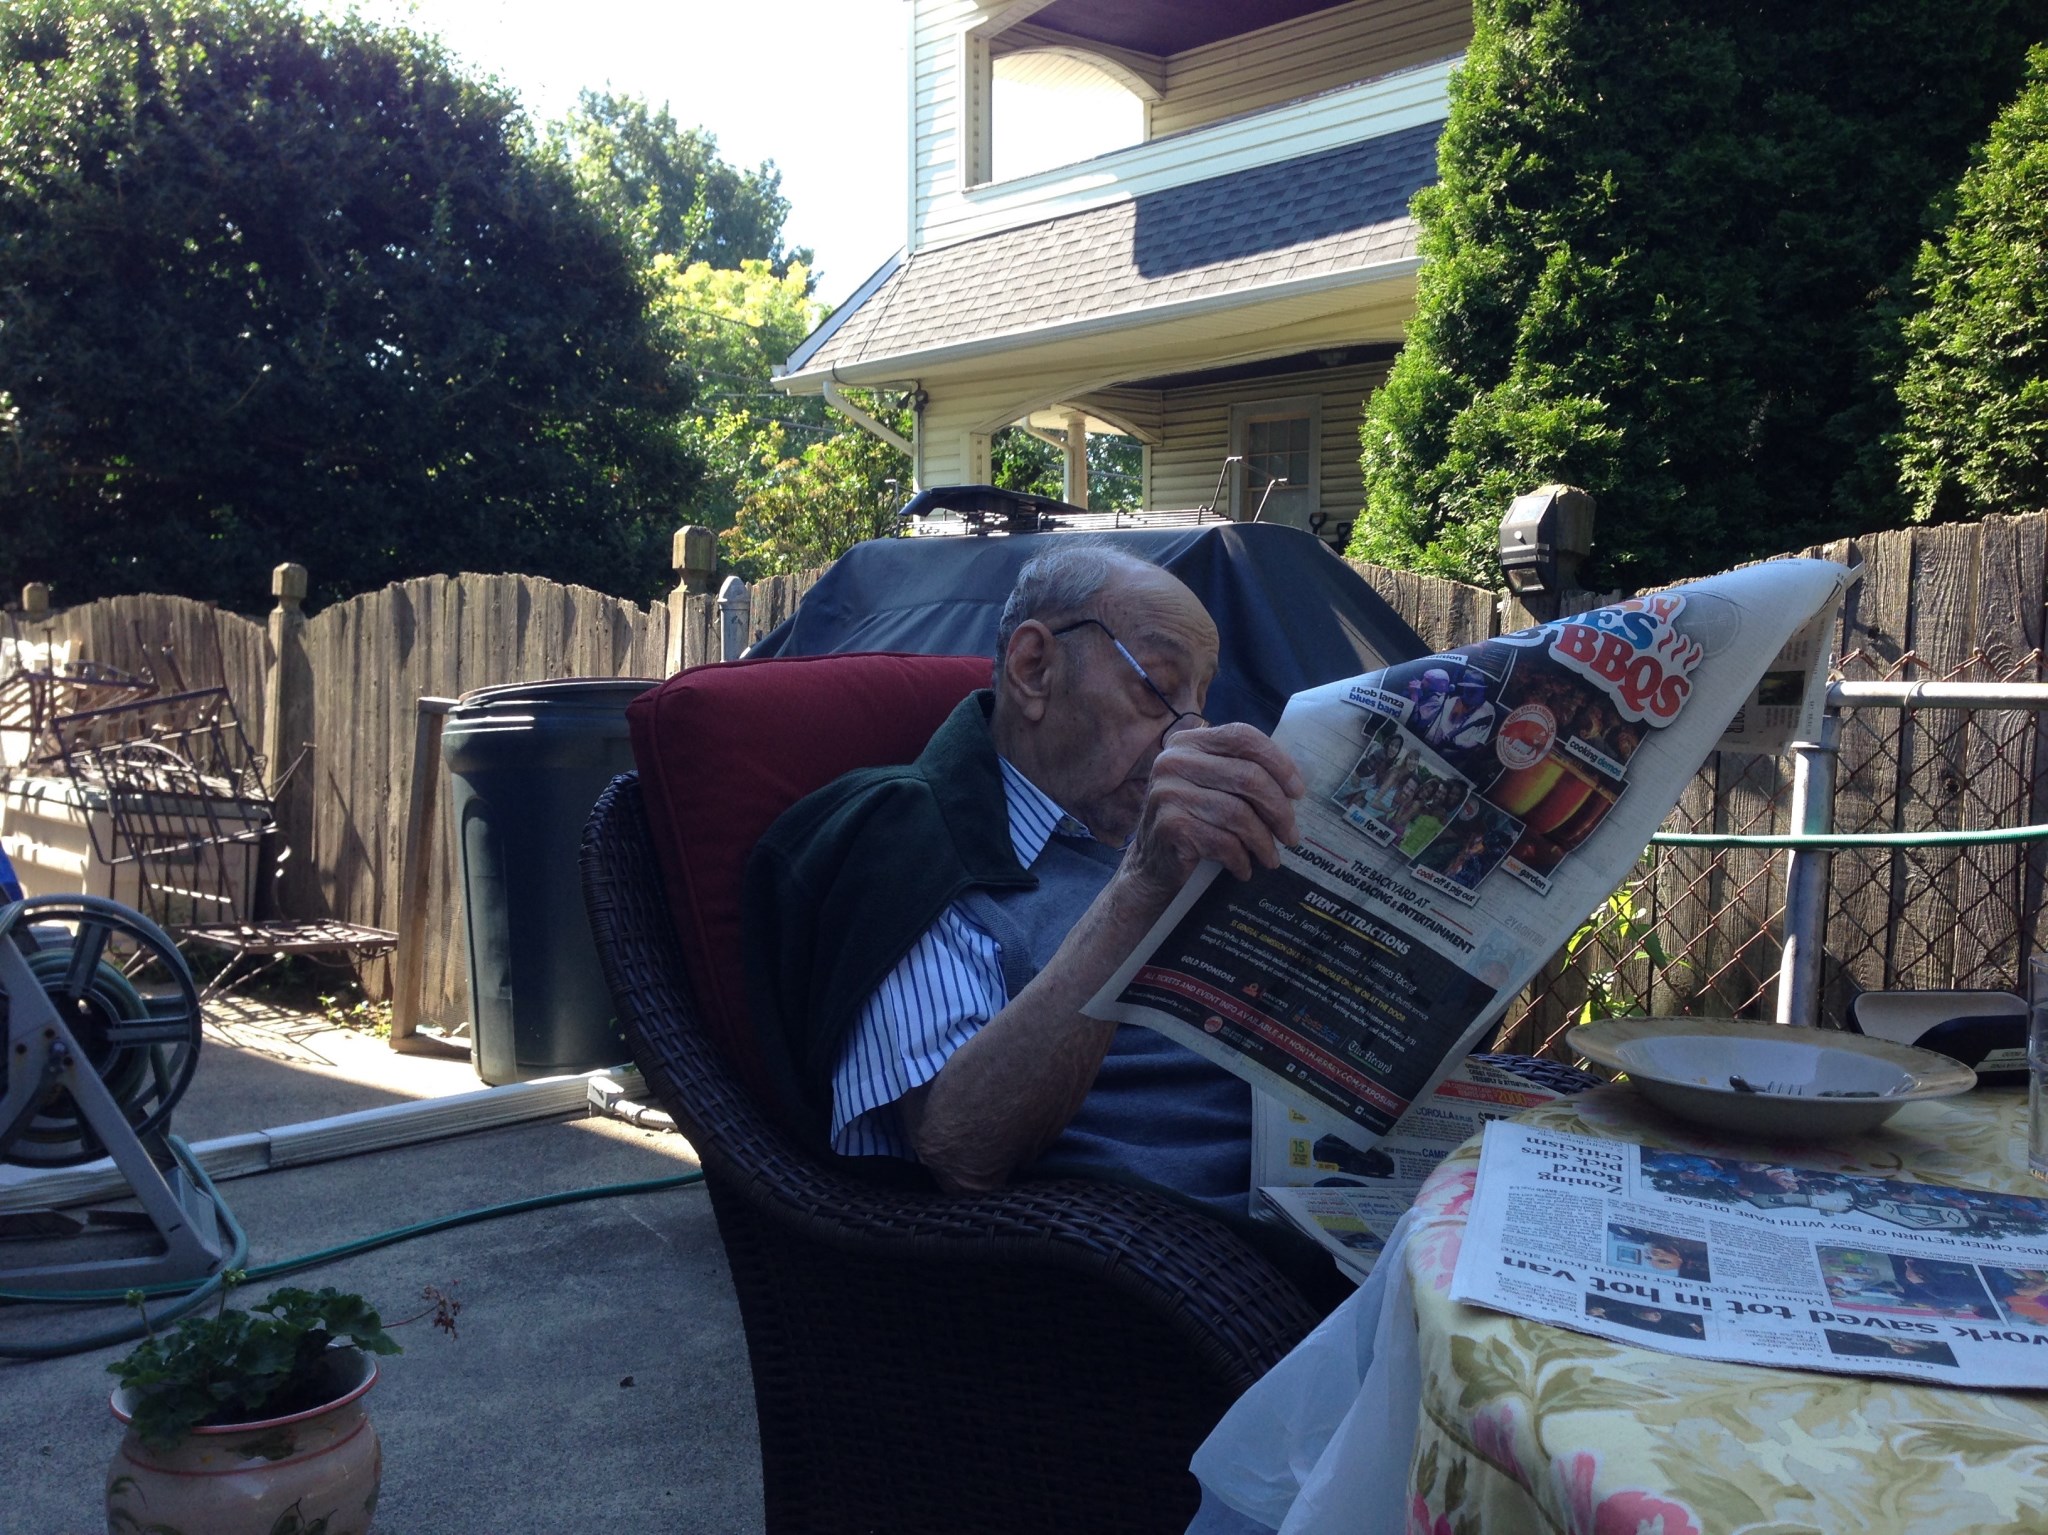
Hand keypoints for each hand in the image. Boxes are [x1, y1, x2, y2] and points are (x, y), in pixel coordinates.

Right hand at [1123, 722, 1304, 895]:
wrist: (1150, 866)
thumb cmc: (1192, 823)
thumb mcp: (1211, 787)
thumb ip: (1240, 772)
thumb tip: (1294, 782)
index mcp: (1187, 742)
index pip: (1242, 736)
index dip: (1278, 762)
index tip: (1298, 792)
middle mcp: (1173, 761)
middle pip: (1247, 776)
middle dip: (1279, 810)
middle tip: (1291, 835)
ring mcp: (1168, 792)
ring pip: (1238, 813)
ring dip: (1263, 841)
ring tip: (1271, 858)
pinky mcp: (1170, 825)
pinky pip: (1223, 841)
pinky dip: (1241, 859)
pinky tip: (1244, 869)